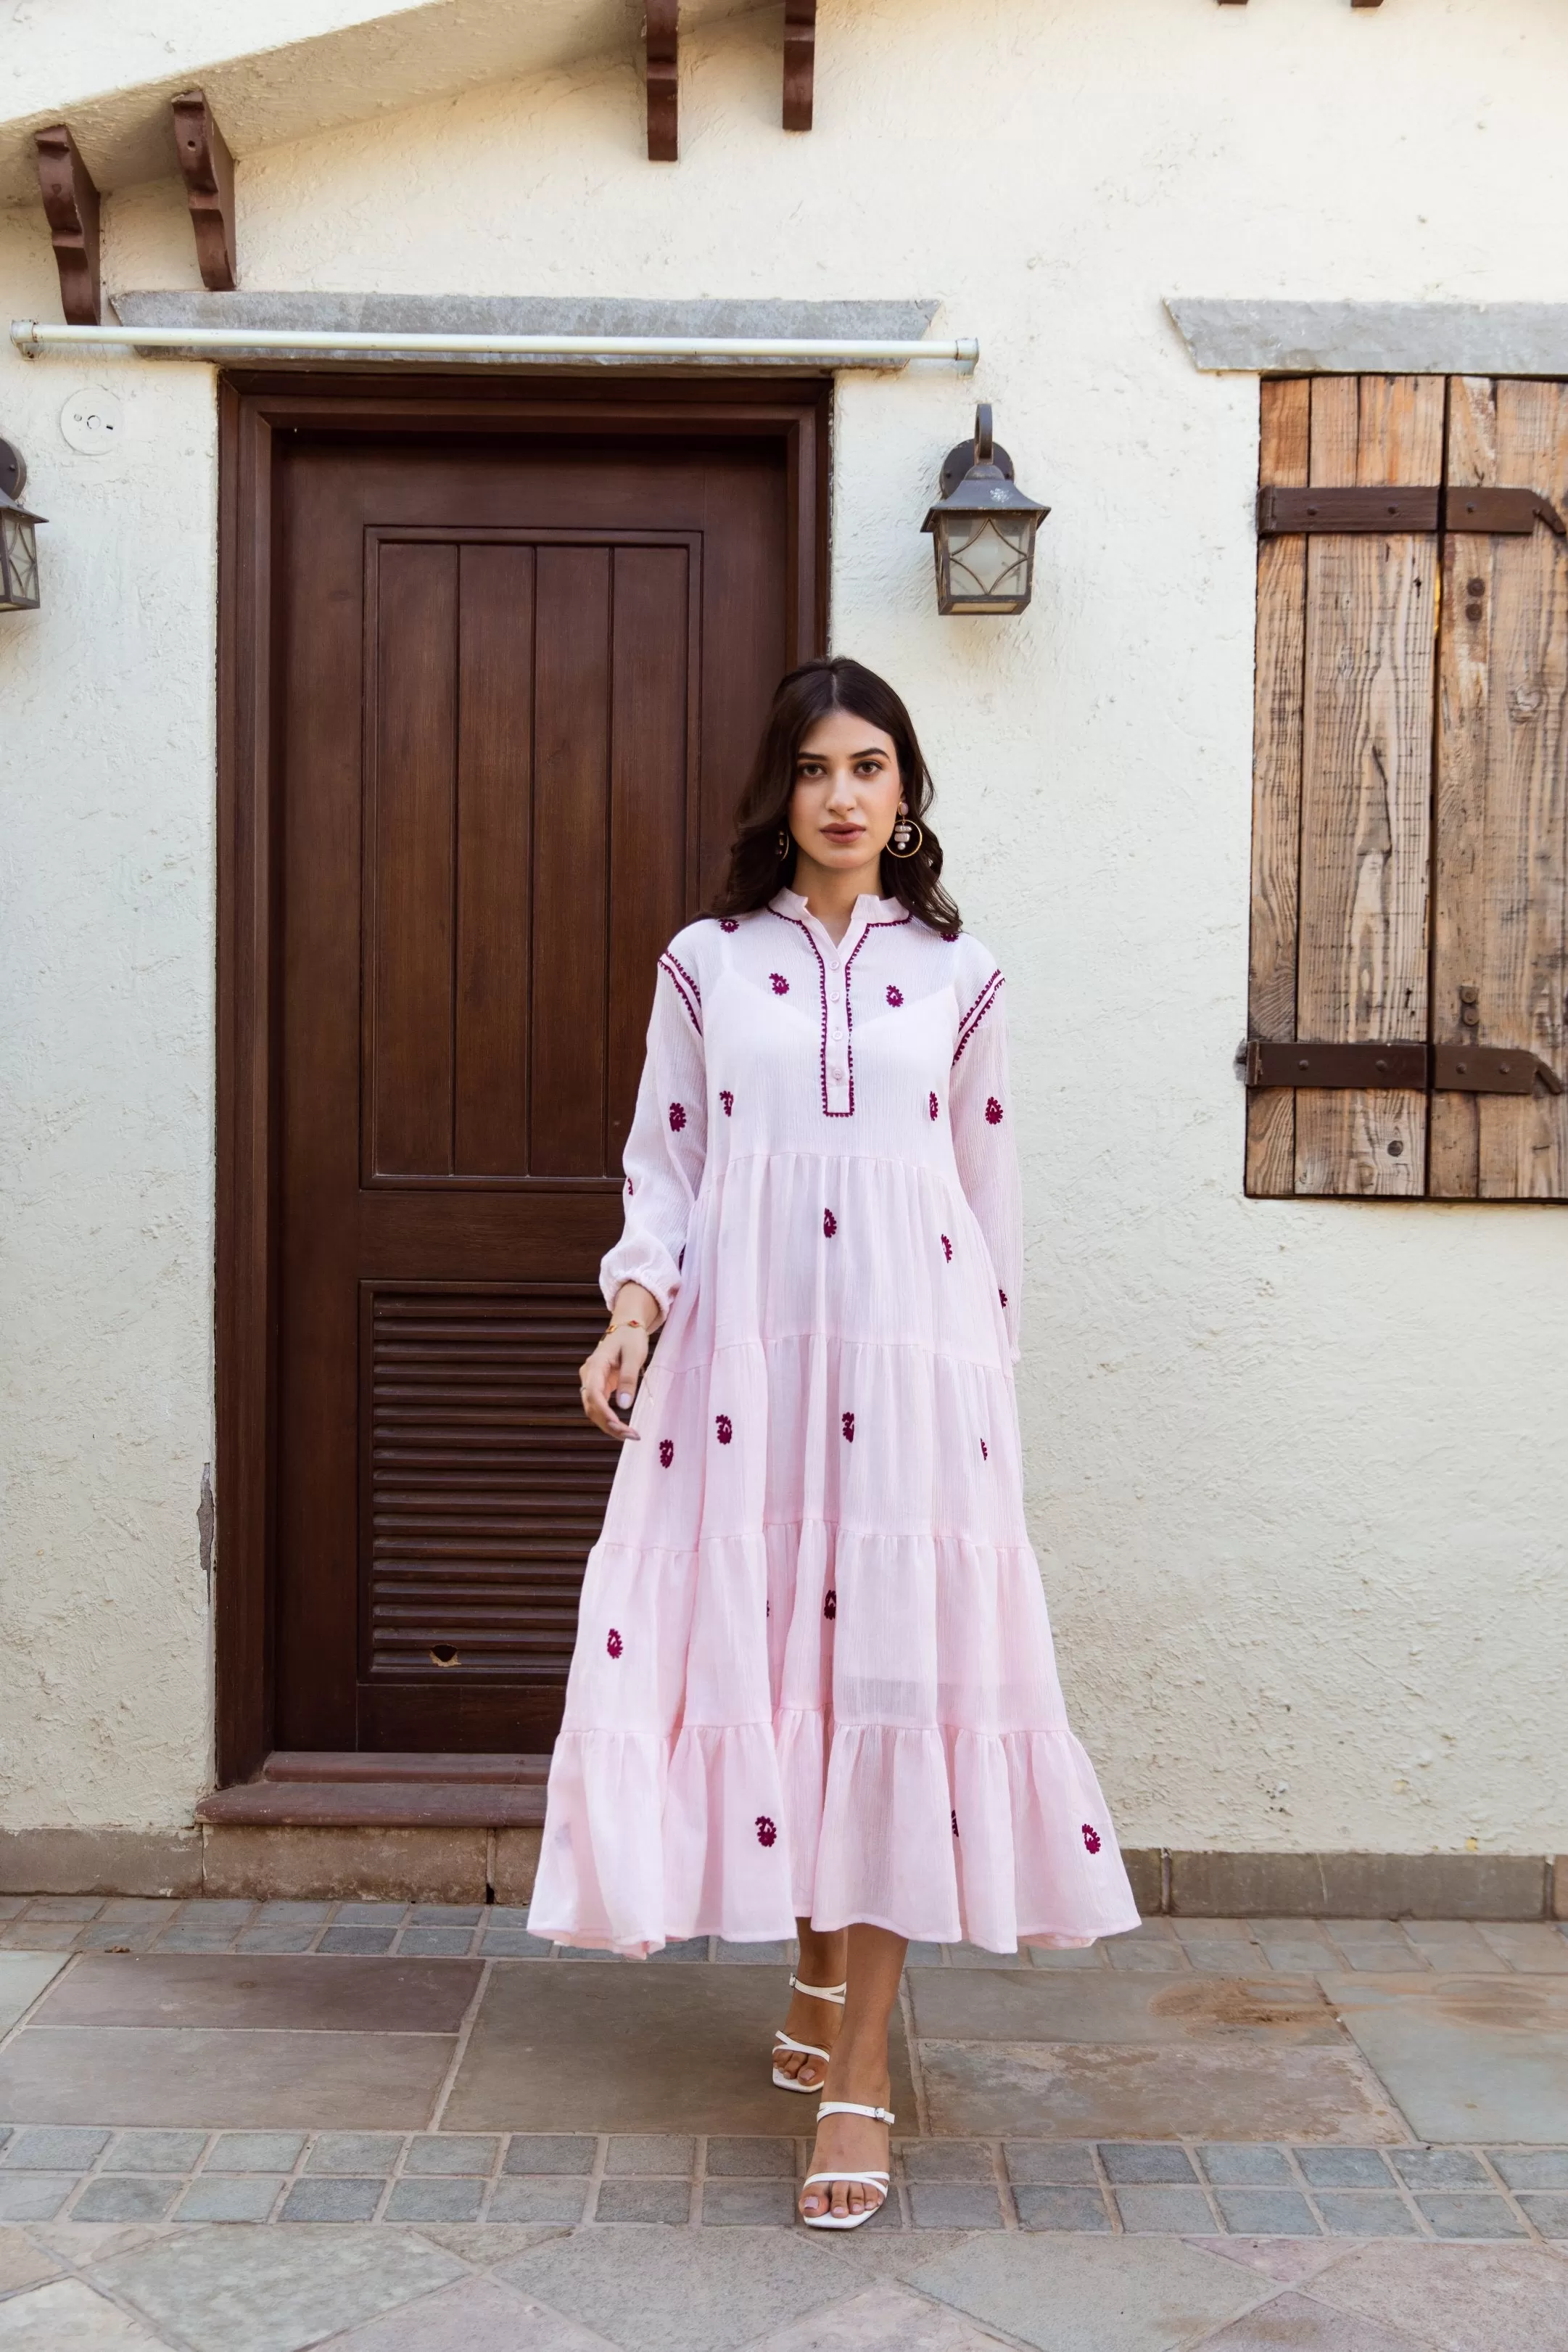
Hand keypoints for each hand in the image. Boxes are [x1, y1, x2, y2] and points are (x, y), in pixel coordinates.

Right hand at [578, 1285, 658, 1439]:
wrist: (626, 1327)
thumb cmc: (631, 1338)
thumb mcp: (633, 1355)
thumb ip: (628, 1379)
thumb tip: (623, 1406)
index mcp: (595, 1366)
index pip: (594, 1394)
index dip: (604, 1413)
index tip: (619, 1426)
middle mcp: (589, 1376)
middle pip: (591, 1407)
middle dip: (609, 1425)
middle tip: (631, 1436)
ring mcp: (592, 1382)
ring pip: (594, 1410)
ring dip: (609, 1425)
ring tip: (631, 1435)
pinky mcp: (598, 1387)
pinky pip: (600, 1407)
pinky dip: (610, 1419)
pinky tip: (624, 1428)